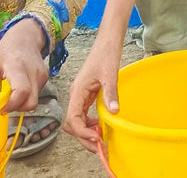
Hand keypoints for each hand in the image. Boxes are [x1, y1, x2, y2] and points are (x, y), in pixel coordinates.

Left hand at [0, 17, 47, 113]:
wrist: (26, 36)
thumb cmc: (6, 51)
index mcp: (18, 68)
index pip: (22, 91)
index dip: (12, 105)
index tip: (2, 108)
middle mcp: (34, 72)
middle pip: (32, 102)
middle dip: (19, 109)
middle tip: (7, 104)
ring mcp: (41, 75)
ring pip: (34, 100)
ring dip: (22, 103)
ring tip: (12, 94)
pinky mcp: (45, 77)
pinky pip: (36, 94)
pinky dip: (27, 96)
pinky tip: (20, 87)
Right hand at [63, 37, 122, 152]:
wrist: (107, 41)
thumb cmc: (106, 53)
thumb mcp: (110, 73)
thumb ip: (110, 93)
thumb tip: (113, 112)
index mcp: (78, 91)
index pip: (73, 119)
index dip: (82, 132)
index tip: (95, 139)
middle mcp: (76, 95)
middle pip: (72, 124)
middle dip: (83, 137)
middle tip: (99, 145)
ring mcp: (81, 95)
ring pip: (77, 120)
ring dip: (86, 131)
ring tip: (100, 137)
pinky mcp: (87, 93)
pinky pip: (84, 113)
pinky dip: (90, 123)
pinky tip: (100, 125)